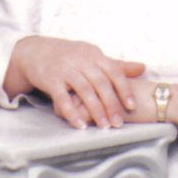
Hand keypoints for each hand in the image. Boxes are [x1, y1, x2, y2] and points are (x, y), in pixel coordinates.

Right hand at [8, 36, 144, 129]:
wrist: (35, 51)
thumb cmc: (69, 56)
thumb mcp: (91, 56)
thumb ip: (115, 65)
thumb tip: (142, 68)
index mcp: (93, 54)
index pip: (113, 71)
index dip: (124, 89)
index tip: (132, 106)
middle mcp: (80, 60)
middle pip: (100, 83)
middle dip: (111, 104)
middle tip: (119, 123)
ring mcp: (65, 69)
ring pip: (84, 91)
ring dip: (95, 110)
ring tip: (104, 126)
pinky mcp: (50, 80)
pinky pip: (62, 98)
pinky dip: (72, 113)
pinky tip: (80, 125)